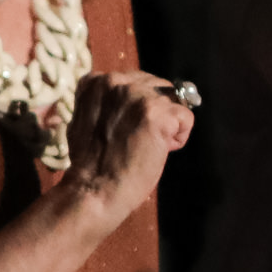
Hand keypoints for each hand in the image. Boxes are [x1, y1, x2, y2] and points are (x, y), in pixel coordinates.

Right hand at [60, 70, 193, 226]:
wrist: (93, 190)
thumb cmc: (89, 164)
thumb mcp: (85, 119)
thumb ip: (106, 103)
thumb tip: (130, 100)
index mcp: (96, 81)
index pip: (136, 81)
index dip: (137, 108)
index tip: (126, 129)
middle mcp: (116, 81)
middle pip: (158, 87)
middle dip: (156, 112)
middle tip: (138, 140)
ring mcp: (137, 96)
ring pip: (174, 101)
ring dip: (167, 125)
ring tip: (146, 146)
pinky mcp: (158, 114)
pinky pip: (186, 118)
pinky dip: (178, 138)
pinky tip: (158, 150)